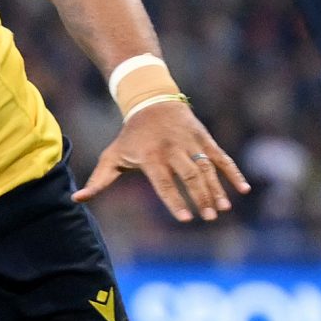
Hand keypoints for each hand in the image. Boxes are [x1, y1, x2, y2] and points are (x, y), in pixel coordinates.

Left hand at [74, 102, 249, 221]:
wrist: (151, 100)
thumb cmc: (130, 135)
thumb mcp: (113, 155)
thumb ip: (99, 180)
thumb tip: (76, 200)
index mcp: (151, 156)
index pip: (164, 182)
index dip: (175, 201)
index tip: (185, 219)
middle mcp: (172, 148)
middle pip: (189, 175)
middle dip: (200, 197)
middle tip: (209, 217)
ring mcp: (191, 142)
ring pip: (207, 167)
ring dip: (217, 189)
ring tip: (223, 209)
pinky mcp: (204, 138)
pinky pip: (221, 156)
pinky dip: (233, 172)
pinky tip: (243, 189)